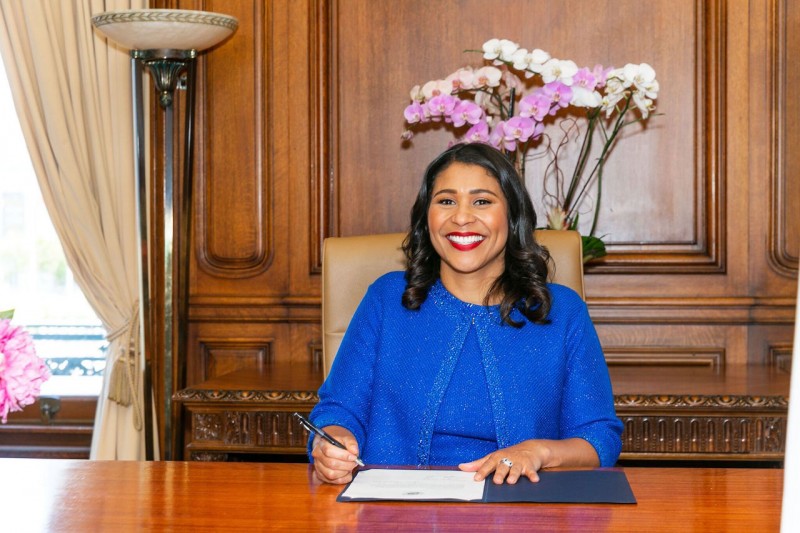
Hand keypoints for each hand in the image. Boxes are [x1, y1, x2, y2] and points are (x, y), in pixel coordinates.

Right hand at [310, 425, 360, 484]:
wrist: (333, 445)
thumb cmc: (339, 442)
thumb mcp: (346, 438)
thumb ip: (351, 443)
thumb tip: (354, 451)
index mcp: (321, 444)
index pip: (329, 451)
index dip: (343, 455)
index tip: (353, 457)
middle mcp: (318, 456)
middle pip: (331, 464)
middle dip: (346, 465)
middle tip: (354, 462)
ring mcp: (318, 467)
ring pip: (331, 474)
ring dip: (344, 472)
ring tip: (350, 467)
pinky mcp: (321, 476)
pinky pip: (333, 481)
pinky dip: (343, 479)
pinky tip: (348, 473)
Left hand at [458, 438, 598, 484]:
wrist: (530, 448)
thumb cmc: (507, 455)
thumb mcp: (492, 457)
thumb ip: (477, 464)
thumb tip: (461, 467)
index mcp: (497, 458)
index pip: (488, 464)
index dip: (482, 471)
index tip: (476, 478)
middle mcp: (507, 459)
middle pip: (502, 467)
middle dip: (499, 473)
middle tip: (496, 481)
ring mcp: (518, 462)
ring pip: (515, 469)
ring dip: (514, 475)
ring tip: (511, 481)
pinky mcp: (530, 465)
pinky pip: (531, 471)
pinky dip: (532, 475)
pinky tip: (534, 480)